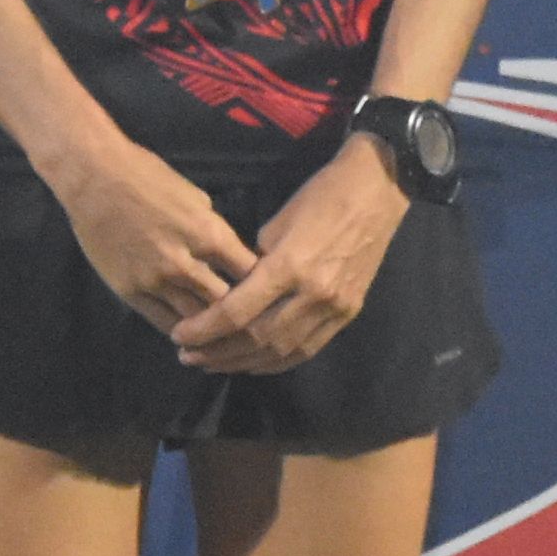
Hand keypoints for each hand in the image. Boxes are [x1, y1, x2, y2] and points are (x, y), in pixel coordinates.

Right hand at [51, 137, 264, 336]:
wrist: (94, 179)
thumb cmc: (147, 176)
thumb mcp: (195, 197)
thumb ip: (213, 230)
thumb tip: (226, 254)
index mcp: (209, 234)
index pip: (249, 273)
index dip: (258, 283)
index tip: (259, 290)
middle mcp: (186, 263)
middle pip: (226, 303)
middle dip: (237, 310)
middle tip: (241, 319)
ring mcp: (156, 281)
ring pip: (196, 319)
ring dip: (208, 325)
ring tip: (218, 333)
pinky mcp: (131, 292)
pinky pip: (163, 322)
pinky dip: (180, 330)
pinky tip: (189, 333)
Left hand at [164, 146, 407, 374]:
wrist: (377, 191)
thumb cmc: (320, 195)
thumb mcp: (277, 223)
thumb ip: (254, 264)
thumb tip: (233, 292)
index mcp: (290, 265)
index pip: (238, 312)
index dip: (204, 329)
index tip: (180, 336)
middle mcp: (313, 294)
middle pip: (256, 339)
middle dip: (217, 352)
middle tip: (188, 357)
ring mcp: (334, 308)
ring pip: (281, 351)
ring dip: (243, 363)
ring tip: (213, 364)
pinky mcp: (347, 314)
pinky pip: (307, 349)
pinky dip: (277, 362)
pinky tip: (253, 364)